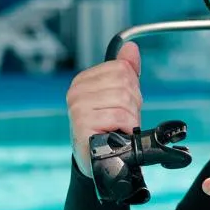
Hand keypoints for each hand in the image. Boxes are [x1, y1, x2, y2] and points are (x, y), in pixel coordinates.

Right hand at [66, 42, 141, 176]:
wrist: (97, 161)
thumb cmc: (107, 129)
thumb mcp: (118, 97)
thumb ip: (125, 71)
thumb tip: (130, 47)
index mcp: (83, 80)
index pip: (121, 68)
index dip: (132, 89)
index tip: (124, 106)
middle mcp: (77, 91)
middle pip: (124, 83)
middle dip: (132, 105)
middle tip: (122, 120)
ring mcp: (77, 107)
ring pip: (123, 99)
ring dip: (130, 118)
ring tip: (119, 128)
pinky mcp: (82, 123)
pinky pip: (118, 116)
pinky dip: (125, 127)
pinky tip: (117, 135)